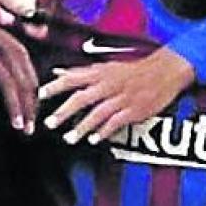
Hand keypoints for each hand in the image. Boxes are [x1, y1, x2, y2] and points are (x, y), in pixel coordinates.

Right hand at [0, 22, 37, 132]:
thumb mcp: (4, 43)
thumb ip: (16, 63)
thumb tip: (27, 87)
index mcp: (18, 50)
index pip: (32, 81)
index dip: (35, 102)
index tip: (34, 118)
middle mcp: (8, 53)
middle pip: (24, 86)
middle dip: (29, 110)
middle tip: (29, 129)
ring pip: (9, 86)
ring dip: (15, 108)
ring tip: (18, 125)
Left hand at [39, 46, 193, 144]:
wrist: (165, 70)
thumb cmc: (134, 70)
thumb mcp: (107, 66)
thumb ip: (81, 73)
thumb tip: (58, 73)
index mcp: (100, 72)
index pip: (73, 77)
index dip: (55, 87)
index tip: (40, 95)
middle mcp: (109, 84)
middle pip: (81, 98)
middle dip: (64, 112)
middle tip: (50, 123)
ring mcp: (122, 98)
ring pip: (97, 113)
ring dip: (82, 127)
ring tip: (69, 138)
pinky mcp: (134, 110)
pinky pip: (116, 123)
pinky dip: (104, 132)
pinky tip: (94, 140)